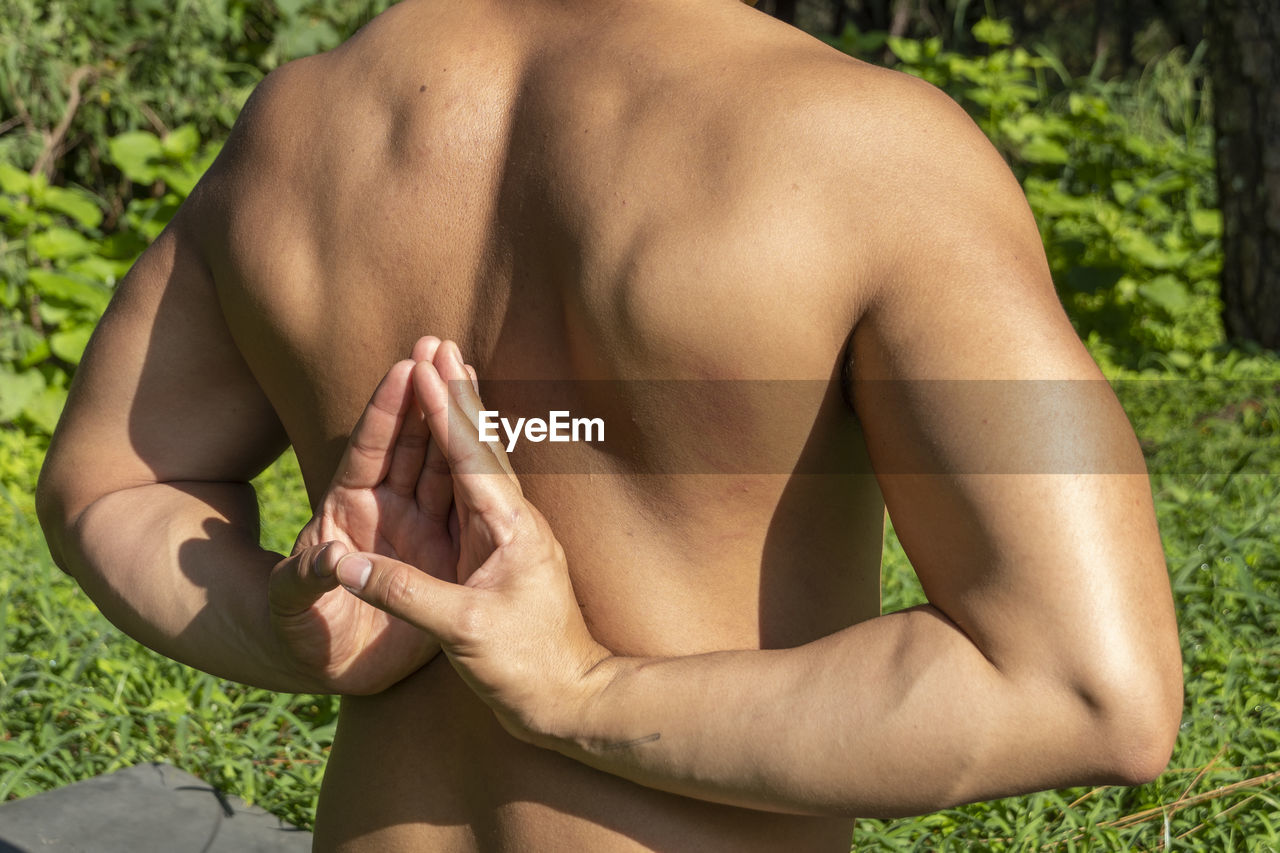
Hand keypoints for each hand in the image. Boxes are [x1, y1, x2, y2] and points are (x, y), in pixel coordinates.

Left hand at [267, 337, 457, 693]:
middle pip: (411, 444)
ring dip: (455, 422)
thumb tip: (329, 558)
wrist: (329, 669)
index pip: (369, 450)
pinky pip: (467, 509)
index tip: (405, 368)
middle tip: (441, 343)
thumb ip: (305, 581)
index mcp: (347, 508)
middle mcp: (387, 509)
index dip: (386, 411)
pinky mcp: (445, 558)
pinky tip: (500, 443)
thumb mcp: (291, 607)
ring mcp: (419, 529)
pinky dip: (481, 475)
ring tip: (470, 372)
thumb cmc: (299, 632)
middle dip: (426, 394)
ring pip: (444, 466)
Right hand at [334, 342, 612, 737]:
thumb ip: (404, 593)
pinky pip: (474, 490)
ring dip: (458, 416)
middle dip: (454, 394)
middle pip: (479, 445)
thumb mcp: (463, 632)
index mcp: (509, 529)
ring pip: (479, 462)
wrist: (572, 700)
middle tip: (436, 344)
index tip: (424, 366)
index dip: (444, 411)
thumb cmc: (526, 668)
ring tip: (444, 372)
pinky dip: (459, 455)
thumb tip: (342, 565)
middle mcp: (514, 521)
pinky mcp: (503, 552)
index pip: (470, 457)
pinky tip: (454, 443)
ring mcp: (511, 534)